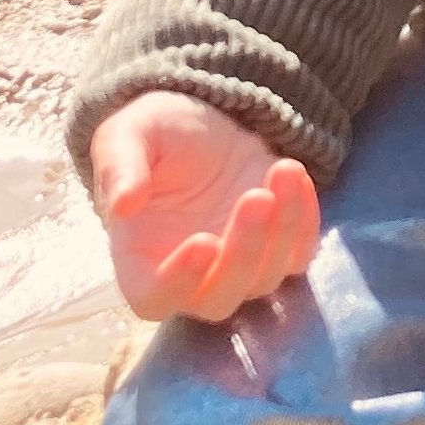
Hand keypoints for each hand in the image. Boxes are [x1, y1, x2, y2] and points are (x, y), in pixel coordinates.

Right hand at [90, 88, 322, 321]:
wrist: (202, 125)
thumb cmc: (153, 137)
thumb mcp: (126, 135)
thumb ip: (120, 168)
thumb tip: (122, 203)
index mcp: (140, 261)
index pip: (154, 298)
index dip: (178, 282)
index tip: (203, 241)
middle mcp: (191, 277)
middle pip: (218, 299)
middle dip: (242, 254)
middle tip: (255, 197)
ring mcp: (238, 267)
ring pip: (265, 278)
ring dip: (281, 229)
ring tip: (282, 171)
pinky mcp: (276, 248)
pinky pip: (299, 252)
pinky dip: (304, 220)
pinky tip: (293, 175)